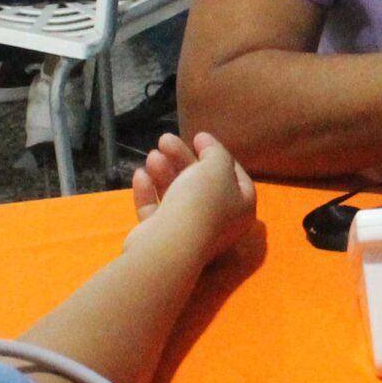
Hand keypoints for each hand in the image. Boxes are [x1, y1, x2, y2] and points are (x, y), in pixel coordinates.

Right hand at [128, 131, 255, 259]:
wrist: (170, 245)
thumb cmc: (201, 202)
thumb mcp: (216, 167)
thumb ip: (215, 153)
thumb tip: (208, 145)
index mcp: (241, 208)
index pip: (235, 176)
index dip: (217, 154)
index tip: (198, 137)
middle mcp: (219, 223)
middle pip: (201, 183)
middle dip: (182, 159)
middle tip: (165, 139)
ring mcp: (190, 233)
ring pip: (177, 196)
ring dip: (164, 172)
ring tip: (152, 155)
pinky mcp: (163, 240)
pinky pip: (157, 212)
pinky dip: (149, 192)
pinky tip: (140, 174)